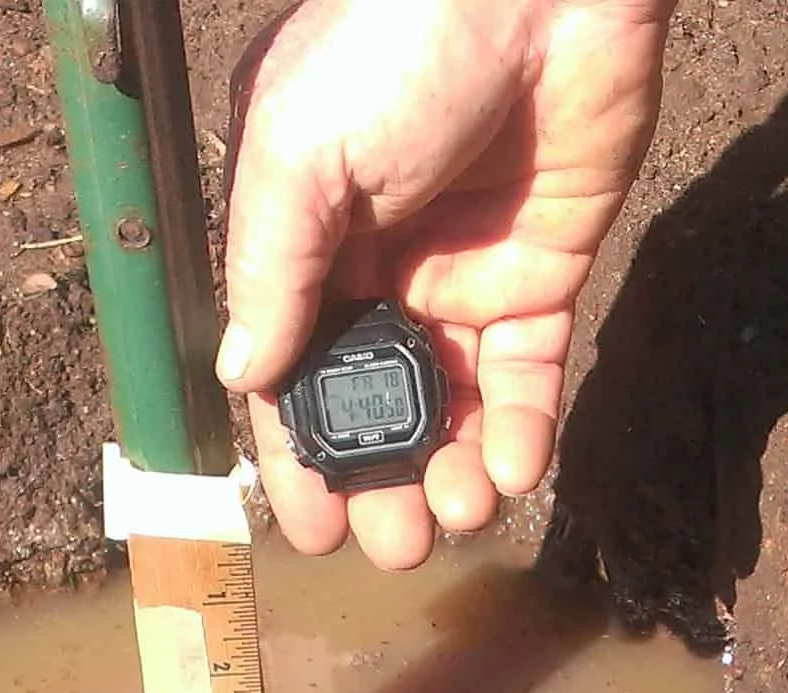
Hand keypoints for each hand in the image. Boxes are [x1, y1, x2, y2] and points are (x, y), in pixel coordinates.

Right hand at [219, 0, 675, 568]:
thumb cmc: (395, 40)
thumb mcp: (301, 152)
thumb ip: (272, 270)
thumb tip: (243, 377)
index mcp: (304, 244)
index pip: (292, 375)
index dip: (301, 458)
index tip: (312, 533)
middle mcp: (378, 272)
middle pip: (375, 406)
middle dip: (383, 482)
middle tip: (398, 547)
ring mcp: (462, 276)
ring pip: (454, 405)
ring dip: (456, 471)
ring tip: (459, 518)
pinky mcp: (543, 273)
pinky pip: (529, 373)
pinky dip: (524, 430)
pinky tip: (517, 473)